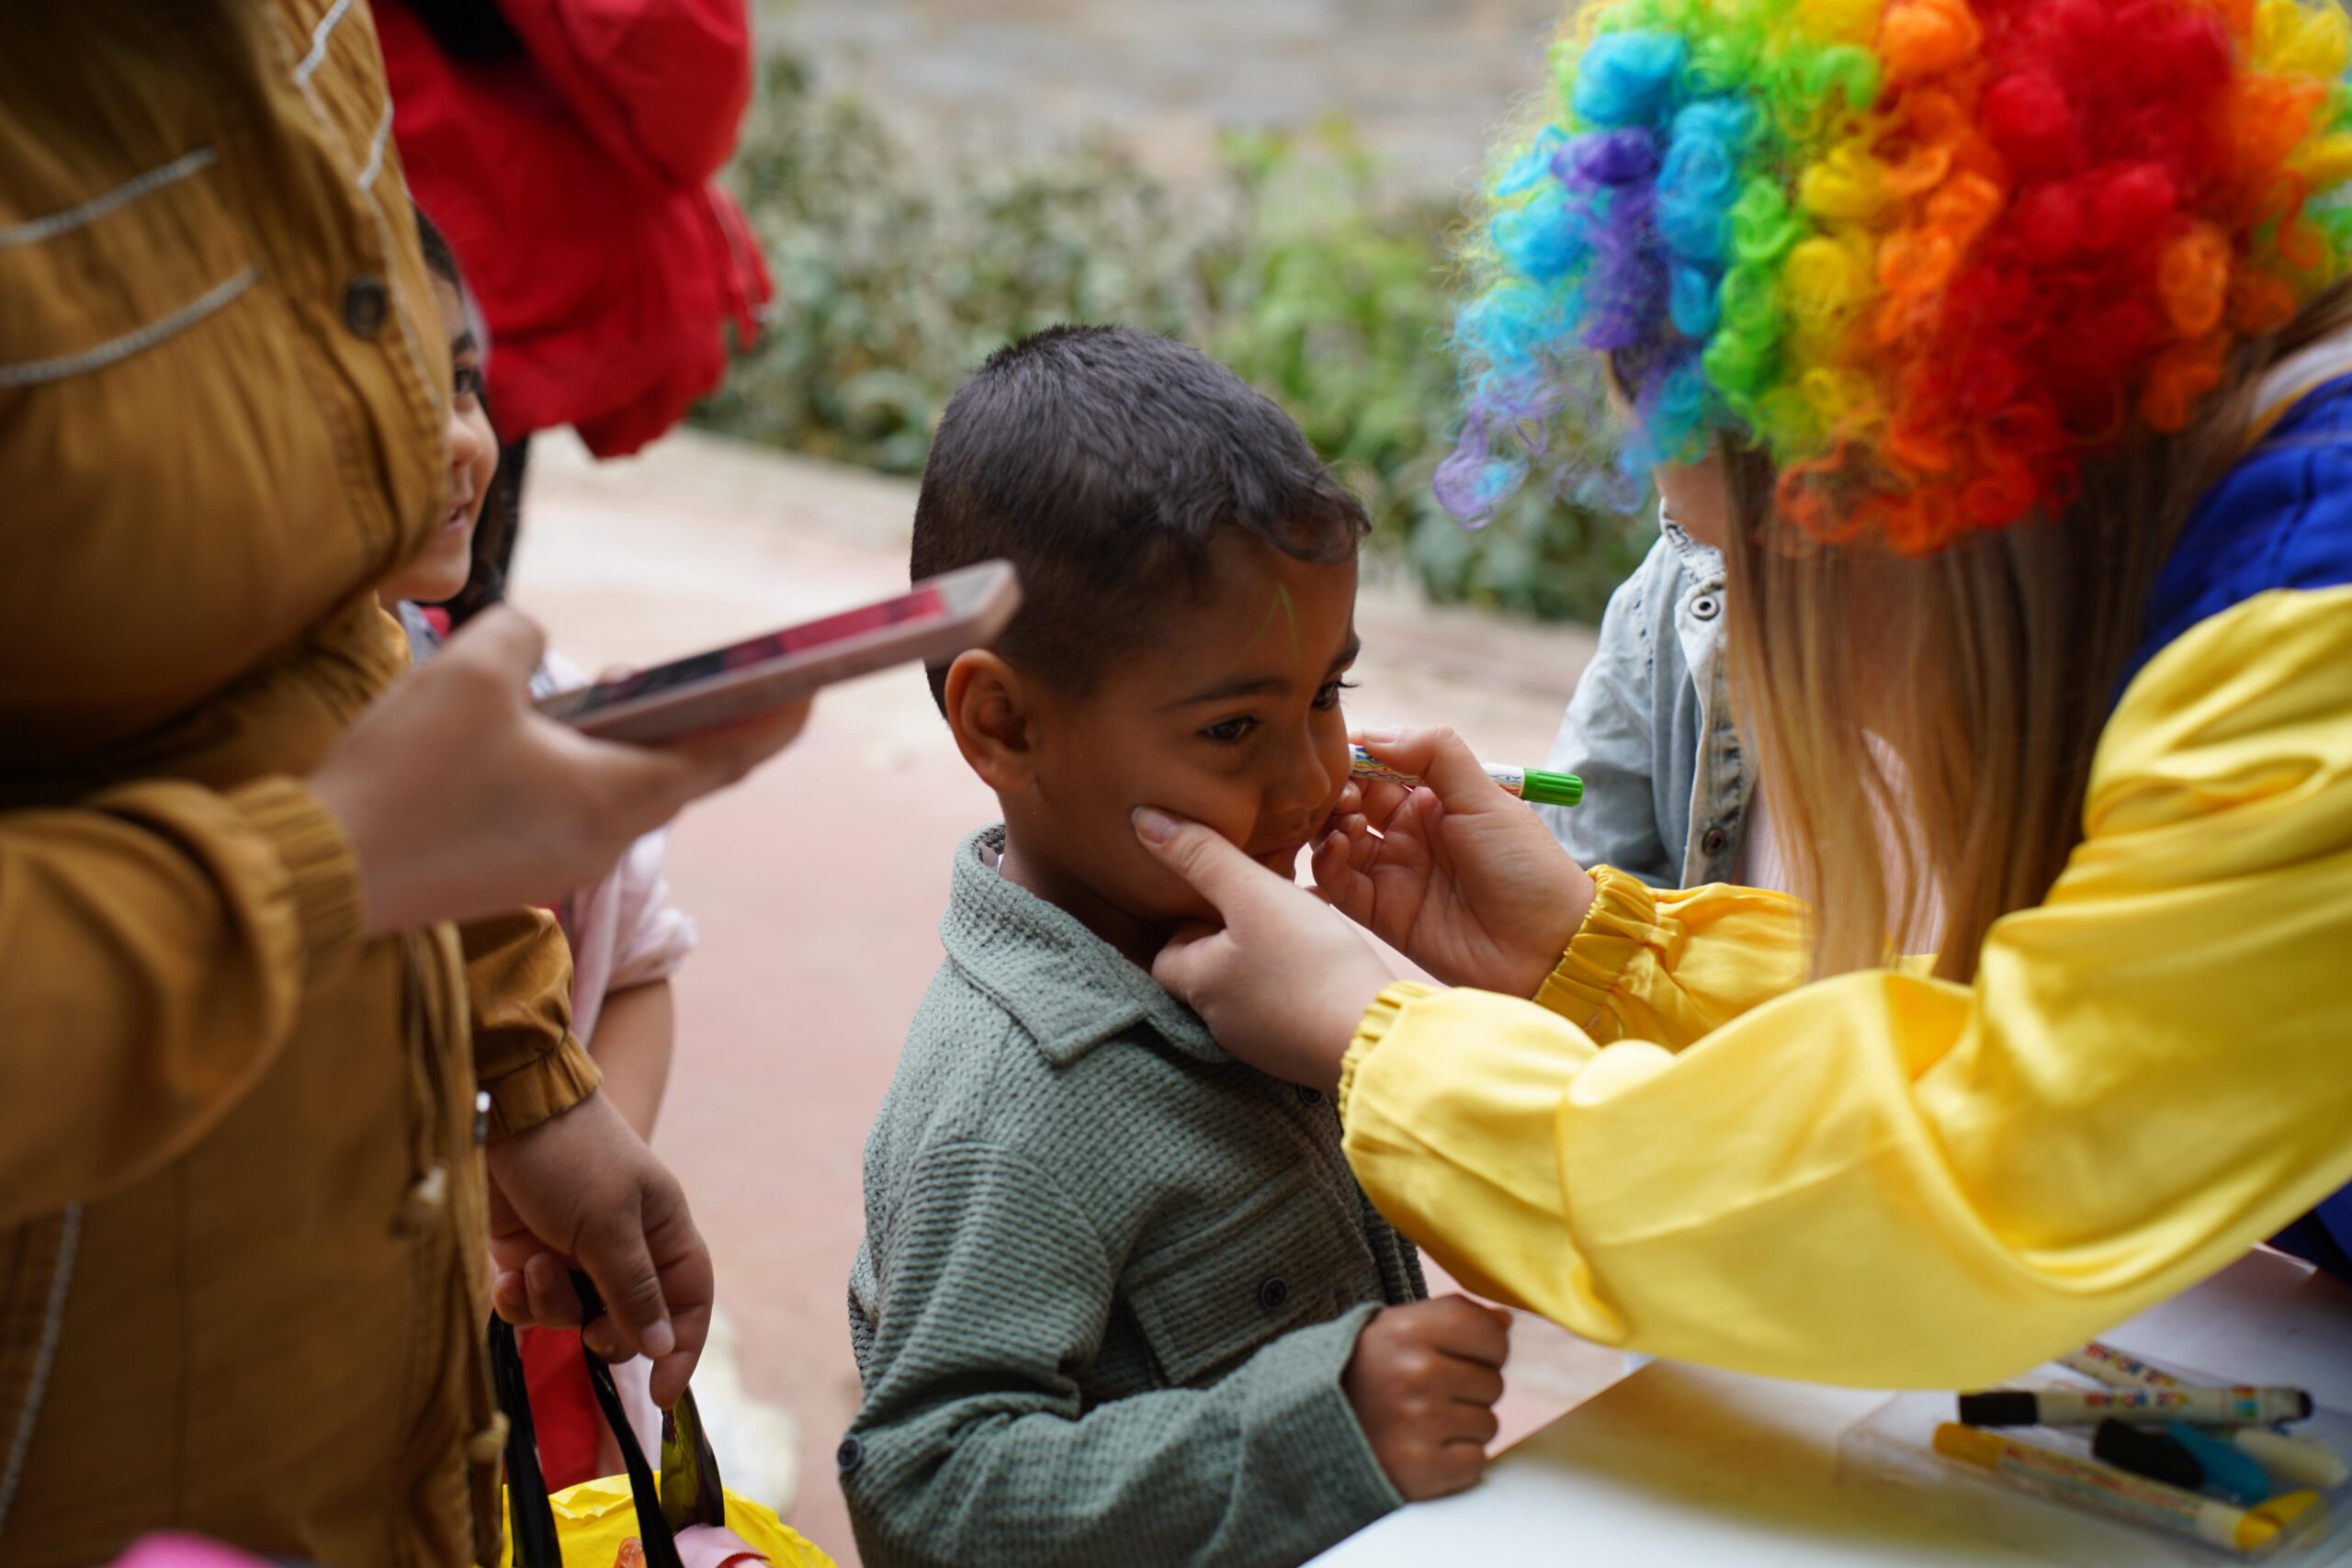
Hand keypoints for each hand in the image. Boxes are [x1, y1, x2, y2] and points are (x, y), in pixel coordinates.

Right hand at [311, 606, 810, 936]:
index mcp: (616, 799)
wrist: (321, 873)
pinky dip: (582, 771)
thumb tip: (533, 644)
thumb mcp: (472, 671)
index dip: (774, 719)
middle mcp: (601, 843)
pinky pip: (571, 813)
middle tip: (712, 675)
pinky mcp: (512, 875)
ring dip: (630, 744)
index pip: (725, 759)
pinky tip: (546, 735)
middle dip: (699, 722)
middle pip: (677, 777)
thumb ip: (524, 636)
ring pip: (620, 796)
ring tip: (615, 689)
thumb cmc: (405, 774)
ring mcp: (557, 868)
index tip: (812, 686)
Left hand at [484, 1090, 713, 1407]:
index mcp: (662, 1232)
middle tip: (586, 1327)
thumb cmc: (573, 1156)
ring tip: (534, 1265)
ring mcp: (573, 1255)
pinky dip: (517, 1299)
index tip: (663, 1396)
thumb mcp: (609, 1223)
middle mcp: (622, 1248)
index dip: (680, 1349)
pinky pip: (529, 1306)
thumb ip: (634, 1290)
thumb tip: (661, 1349)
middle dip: (603, 1332)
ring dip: (551, 1304)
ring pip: (571, 1317)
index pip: (689, 1302)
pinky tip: (507, 1274)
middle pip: (628, 1323)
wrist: (503, 1112)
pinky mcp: (527, 1256)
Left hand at [1134, 806, 1393, 1092]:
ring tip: (1303, 914)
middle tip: (1262, 894)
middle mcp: (1220, 1019)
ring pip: (1253, 978)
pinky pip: (1286, 1000)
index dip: (1185, 917)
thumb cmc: (1310, 964)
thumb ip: (1202, 856)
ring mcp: (1261, 1040)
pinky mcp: (1299, 1048)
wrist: (1378, 1040)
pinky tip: (1327, 951)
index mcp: (1199, 984)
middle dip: (1233, 927)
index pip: (1166, 951)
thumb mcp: (1254, 895)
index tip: (1213, 891)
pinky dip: (1297, 972)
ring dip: (1270, 947)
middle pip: (1211, 963)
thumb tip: (1144, 822)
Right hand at [1313, 727, 1593, 996]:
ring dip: (1330, 825)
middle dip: (1338, 791)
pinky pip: (1339, 884)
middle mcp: (1409, 833)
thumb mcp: (1487, 797)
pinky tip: (1339, 849)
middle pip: (1352, 801)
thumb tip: (1375, 734)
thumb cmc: (1527, 866)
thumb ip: (1435, 754)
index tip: (1338, 752)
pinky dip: (1328, 864)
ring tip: (1347, 823)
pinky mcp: (1382, 914)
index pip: (1380, 766)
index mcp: (1435, 799)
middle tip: (1342, 793)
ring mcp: (1394, 873)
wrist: (1547, 947)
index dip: (1356, 757)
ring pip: (1338, 840)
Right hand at [1344, 1296, 1512, 1501]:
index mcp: (1407, 1331)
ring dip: (1462, 1428)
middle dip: (1469, 1391)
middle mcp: (1415, 1373)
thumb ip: (1449, 1318)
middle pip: (1494, 1383)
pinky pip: (1476, 1462)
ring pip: (1488, 1425)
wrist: (1308, 1431)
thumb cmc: (1361, 1376)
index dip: (1486, 1348)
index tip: (1461, 1356)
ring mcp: (1420, 1423)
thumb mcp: (1394, 1330)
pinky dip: (1455, 1461)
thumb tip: (1504, 1322)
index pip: (1490, 1334)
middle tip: (1427, 1394)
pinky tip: (1422, 1448)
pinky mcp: (1423, 1468)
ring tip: (1421, 1422)